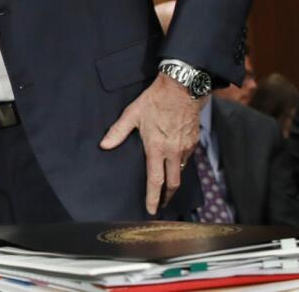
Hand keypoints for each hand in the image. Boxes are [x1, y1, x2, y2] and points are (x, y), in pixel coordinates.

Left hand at [99, 73, 203, 214]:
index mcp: (156, 148)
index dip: (153, 197)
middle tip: (161, 204)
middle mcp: (174, 151)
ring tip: (166, 185)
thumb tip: (104, 145)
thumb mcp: (132, 114)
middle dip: (167, 196)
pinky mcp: (194, 141)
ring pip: (181, 170)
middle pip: (173, 182)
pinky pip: (187, 159)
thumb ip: (118, 131)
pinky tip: (174, 163)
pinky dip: (180, 165)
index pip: (155, 180)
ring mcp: (186, 147)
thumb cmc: (155, 100)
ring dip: (173, 180)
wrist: (183, 88)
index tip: (152, 210)